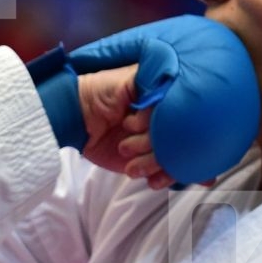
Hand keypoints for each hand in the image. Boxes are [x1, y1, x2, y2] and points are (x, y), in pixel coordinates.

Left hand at [67, 15, 260, 184]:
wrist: (73, 117)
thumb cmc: (98, 92)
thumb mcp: (127, 81)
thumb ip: (156, 84)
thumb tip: (184, 89)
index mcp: (166, 99)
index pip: (187, 114)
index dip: (173, 124)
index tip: (142, 125)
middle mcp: (164, 121)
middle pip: (184, 139)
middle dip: (166, 148)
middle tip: (140, 146)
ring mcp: (157, 142)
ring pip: (176, 157)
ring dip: (159, 165)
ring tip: (134, 165)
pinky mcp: (146, 160)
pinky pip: (165, 171)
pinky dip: (167, 178)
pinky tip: (159, 181)